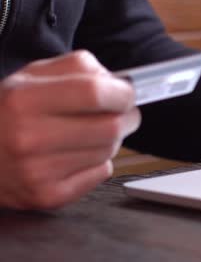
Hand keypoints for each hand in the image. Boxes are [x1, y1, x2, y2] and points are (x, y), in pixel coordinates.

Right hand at [0, 51, 139, 209]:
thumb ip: (78, 68)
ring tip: (91, 132)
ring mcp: (37, 172)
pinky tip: (78, 154)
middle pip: (111, 127)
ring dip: (112, 139)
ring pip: (109, 151)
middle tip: (121, 112)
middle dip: (126, 117)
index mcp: (24, 99)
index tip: (126, 93)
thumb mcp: (33, 76)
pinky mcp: (48, 196)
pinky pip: (102, 173)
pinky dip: (99, 161)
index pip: (95, 93)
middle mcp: (28, 138)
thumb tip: (120, 81)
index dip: (122, 92)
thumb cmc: (10, 111)